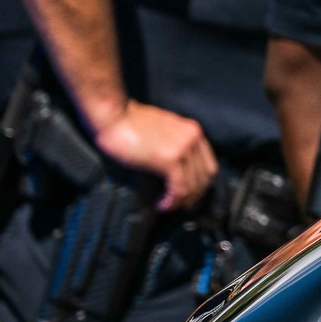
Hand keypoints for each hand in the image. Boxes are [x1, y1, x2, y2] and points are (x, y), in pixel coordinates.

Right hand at [93, 102, 217, 209]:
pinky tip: (161, 205)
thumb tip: (174, 167)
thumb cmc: (128, 121)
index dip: (200, 184)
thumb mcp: (161, 129)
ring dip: (181, 201)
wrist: (112, 114)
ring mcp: (183, 148)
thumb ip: (173, 144)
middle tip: (180, 206)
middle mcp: (193, 138)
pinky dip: (172, 201)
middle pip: (205, 177)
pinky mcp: (170, 159)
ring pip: (193, 185)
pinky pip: (179, 188)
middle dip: (194, 195)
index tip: (189, 194)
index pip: (208, 165)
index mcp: (192, 131)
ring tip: (167, 206)